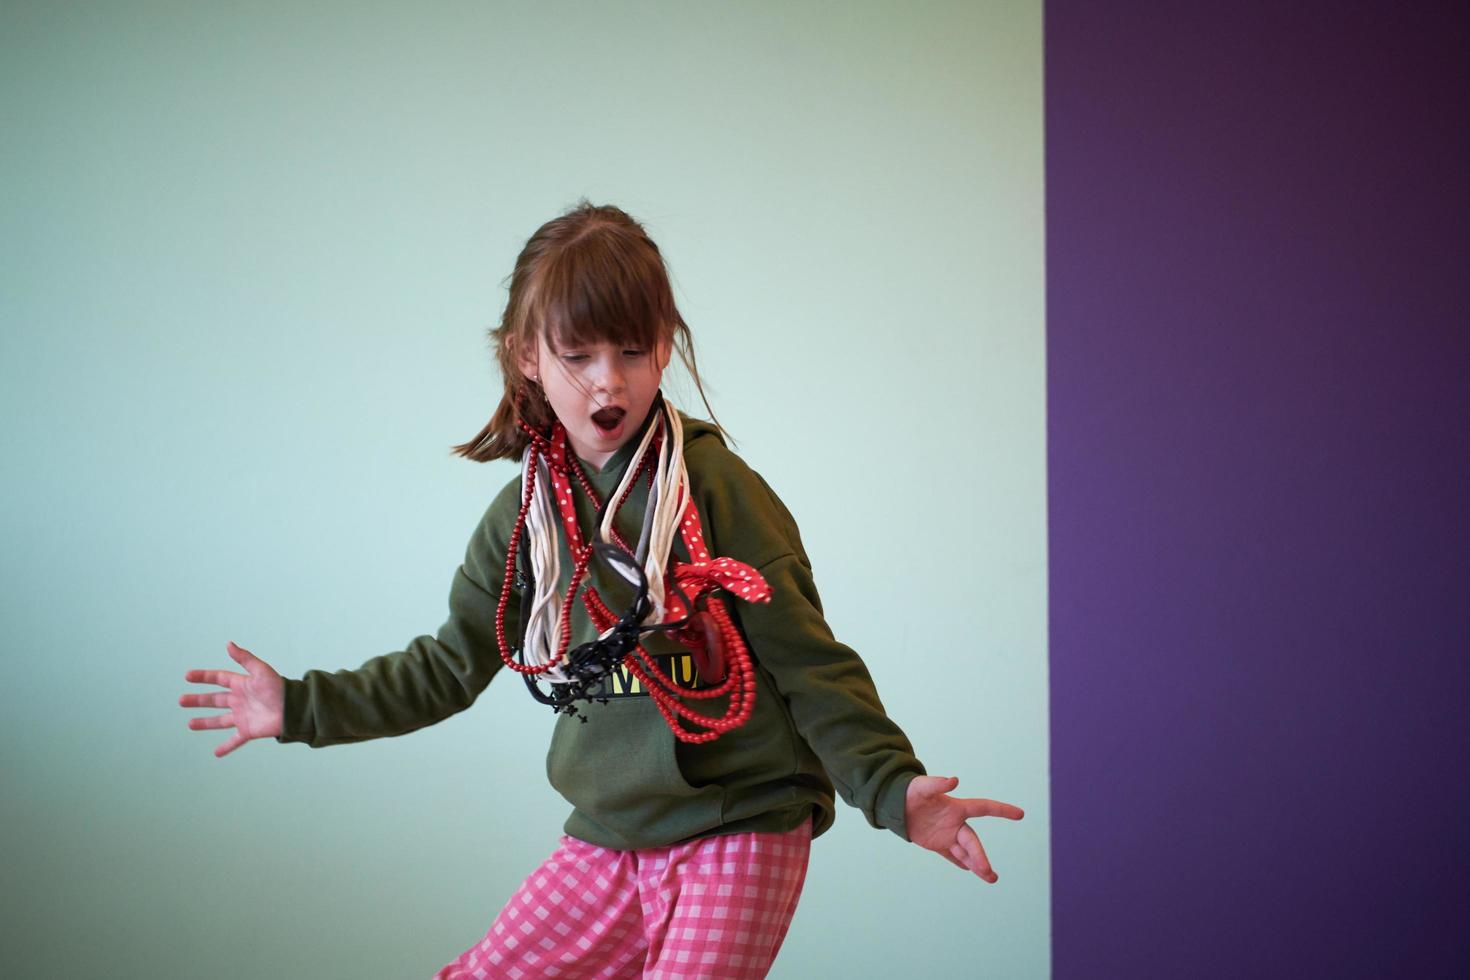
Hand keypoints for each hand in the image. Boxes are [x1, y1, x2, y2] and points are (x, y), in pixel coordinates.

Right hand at [180, 641, 284, 756]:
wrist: (293, 708)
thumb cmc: (278, 687)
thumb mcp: (260, 670)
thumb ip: (244, 658)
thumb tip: (228, 644)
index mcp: (242, 684)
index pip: (219, 679)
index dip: (204, 677)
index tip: (188, 676)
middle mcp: (240, 700)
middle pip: (215, 700)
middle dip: (198, 700)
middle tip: (181, 701)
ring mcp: (243, 716)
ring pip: (220, 720)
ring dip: (205, 723)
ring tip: (190, 724)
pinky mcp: (249, 730)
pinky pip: (235, 740)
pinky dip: (226, 747)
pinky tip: (216, 753)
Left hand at [905, 775, 1023, 882]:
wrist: (895, 803)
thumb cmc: (911, 791)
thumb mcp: (922, 786)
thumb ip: (938, 783)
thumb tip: (954, 780)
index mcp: (956, 807)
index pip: (983, 808)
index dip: (1002, 810)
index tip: (1020, 814)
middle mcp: (955, 823)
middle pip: (972, 841)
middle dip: (981, 857)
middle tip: (989, 873)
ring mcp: (946, 834)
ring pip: (965, 852)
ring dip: (977, 865)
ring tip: (990, 878)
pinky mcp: (936, 843)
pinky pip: (950, 855)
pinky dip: (959, 862)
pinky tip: (971, 870)